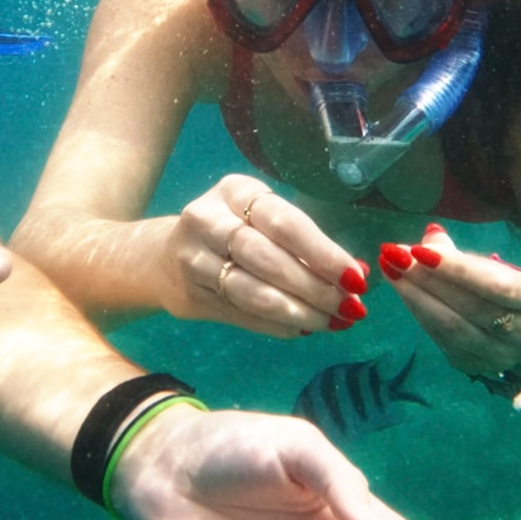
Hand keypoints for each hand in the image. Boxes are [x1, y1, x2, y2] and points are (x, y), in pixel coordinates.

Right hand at [163, 174, 368, 336]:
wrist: (164, 255)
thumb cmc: (233, 230)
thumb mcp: (261, 219)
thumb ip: (303, 244)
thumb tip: (356, 274)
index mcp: (235, 191)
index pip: (285, 223)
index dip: (323, 253)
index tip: (355, 278)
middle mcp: (208, 220)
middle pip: (269, 259)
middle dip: (314, 288)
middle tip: (348, 307)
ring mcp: (194, 260)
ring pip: (253, 292)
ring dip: (298, 312)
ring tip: (330, 322)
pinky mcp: (191, 295)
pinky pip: (242, 314)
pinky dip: (277, 325)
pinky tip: (301, 328)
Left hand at [379, 222, 520, 381]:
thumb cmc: (510, 292)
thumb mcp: (502, 270)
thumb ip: (465, 256)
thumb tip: (430, 236)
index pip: (497, 284)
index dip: (457, 268)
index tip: (418, 250)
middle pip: (471, 306)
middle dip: (427, 279)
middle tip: (393, 256)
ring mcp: (502, 355)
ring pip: (453, 327)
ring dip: (416, 298)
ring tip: (392, 272)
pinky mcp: (476, 367)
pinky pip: (442, 339)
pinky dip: (421, 313)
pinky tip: (405, 292)